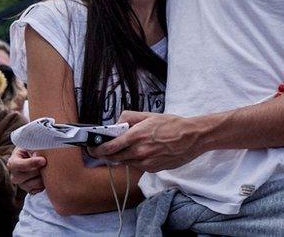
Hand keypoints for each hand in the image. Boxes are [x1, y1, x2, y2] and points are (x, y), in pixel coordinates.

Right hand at [8, 147, 46, 193]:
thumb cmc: (35, 148)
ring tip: (46, 169)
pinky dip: (43, 184)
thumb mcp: (33, 145)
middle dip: (37, 170)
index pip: (17, 165)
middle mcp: (14, 175)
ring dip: (42, 177)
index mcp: (13, 162)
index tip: (43, 160)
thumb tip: (40, 157)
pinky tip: (45, 176)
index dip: (31, 163)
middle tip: (46, 163)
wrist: (39, 156)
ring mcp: (22, 184)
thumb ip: (35, 149)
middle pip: (22, 177)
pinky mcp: (30, 190)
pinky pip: (37, 190)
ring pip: (32, 184)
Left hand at [88, 111, 205, 171]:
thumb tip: (115, 124)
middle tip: (104, 147)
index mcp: (136, 136)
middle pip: (113, 158)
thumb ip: (129, 118)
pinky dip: (135, 159)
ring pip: (125, 162)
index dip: (96, 149)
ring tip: (129, 146)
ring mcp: (145, 162)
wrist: (192, 137)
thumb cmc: (172, 124)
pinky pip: (137, 165)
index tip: (91, 147)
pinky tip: (143, 151)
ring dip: (122, 156)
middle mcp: (139, 152)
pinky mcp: (152, 169)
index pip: (108, 148)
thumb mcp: (148, 115)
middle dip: (106, 153)